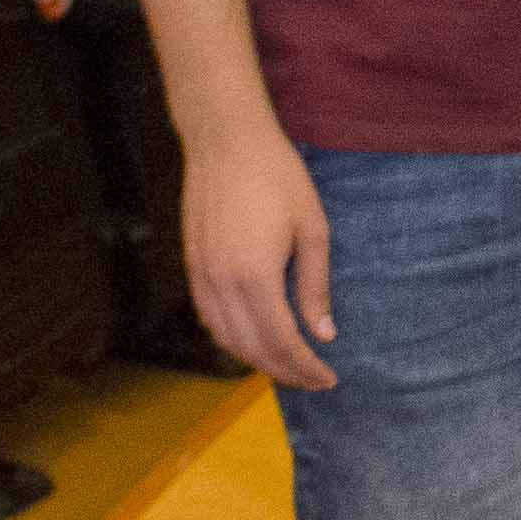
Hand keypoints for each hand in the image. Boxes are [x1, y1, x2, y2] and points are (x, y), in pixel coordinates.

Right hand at [185, 123, 333, 390]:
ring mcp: (201, 275)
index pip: (281, 342)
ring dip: (257, 360)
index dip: (305, 367)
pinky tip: (254, 340)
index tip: (328, 379)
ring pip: (226, 338)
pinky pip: (209, 318)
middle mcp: (222, 282)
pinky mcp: (192, 265)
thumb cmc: (277, 177)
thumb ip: (315, 286)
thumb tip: (324, 334)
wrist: (226, 140)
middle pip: (253, 348)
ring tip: (288, 366)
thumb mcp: (312, 229)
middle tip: (313, 380)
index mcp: (255, 276)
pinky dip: (232, 339)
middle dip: (285, 372)